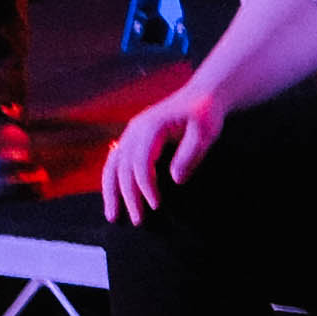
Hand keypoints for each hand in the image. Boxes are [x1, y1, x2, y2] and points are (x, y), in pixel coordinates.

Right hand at [99, 78, 231, 221]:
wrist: (202, 95)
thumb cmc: (205, 114)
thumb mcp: (205, 133)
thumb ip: (189, 155)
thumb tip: (175, 180)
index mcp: (152, 126)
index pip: (141, 162)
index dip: (145, 186)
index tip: (155, 205)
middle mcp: (136, 128)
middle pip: (124, 166)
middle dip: (128, 196)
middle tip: (138, 221)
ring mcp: (131, 132)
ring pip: (113, 164)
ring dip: (111, 191)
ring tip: (112, 216)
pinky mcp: (132, 137)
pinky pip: (115, 160)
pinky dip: (112, 180)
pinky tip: (113, 197)